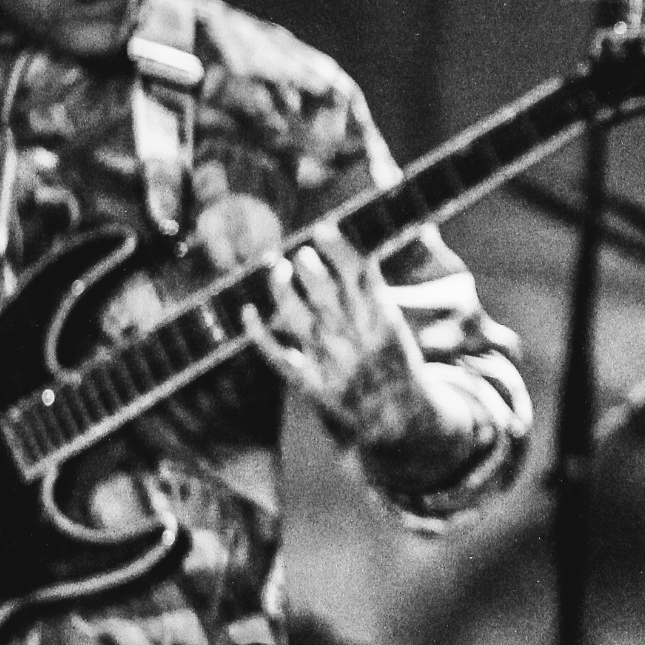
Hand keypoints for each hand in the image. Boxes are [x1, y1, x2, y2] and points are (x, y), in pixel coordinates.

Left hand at [242, 228, 447, 451]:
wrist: (397, 416)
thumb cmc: (392, 361)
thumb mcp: (396, 325)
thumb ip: (373, 291)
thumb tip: (351, 252)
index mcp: (382, 322)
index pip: (358, 276)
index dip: (338, 249)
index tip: (322, 228)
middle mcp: (355, 340)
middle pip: (324, 294)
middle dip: (308, 267)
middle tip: (301, 253)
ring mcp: (332, 362)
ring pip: (298, 318)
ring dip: (282, 290)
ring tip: (278, 268)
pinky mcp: (312, 384)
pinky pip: (280, 357)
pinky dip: (260, 335)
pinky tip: (248, 312)